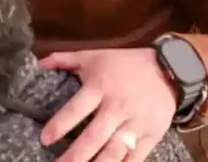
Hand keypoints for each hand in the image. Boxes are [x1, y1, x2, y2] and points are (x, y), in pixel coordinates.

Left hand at [40, 48, 177, 161]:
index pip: (76, 109)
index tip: (44, 139)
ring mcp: (135, 124)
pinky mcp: (150, 136)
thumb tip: (40, 63)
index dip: (59, 125)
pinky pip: (135, 158)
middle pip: (93, 137)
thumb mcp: (93, 56)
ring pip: (114, 151)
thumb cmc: (124, 64)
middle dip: (75, 156)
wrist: (168, 70)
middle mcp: (117, 107)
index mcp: (100, 87)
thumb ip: (64, 59)